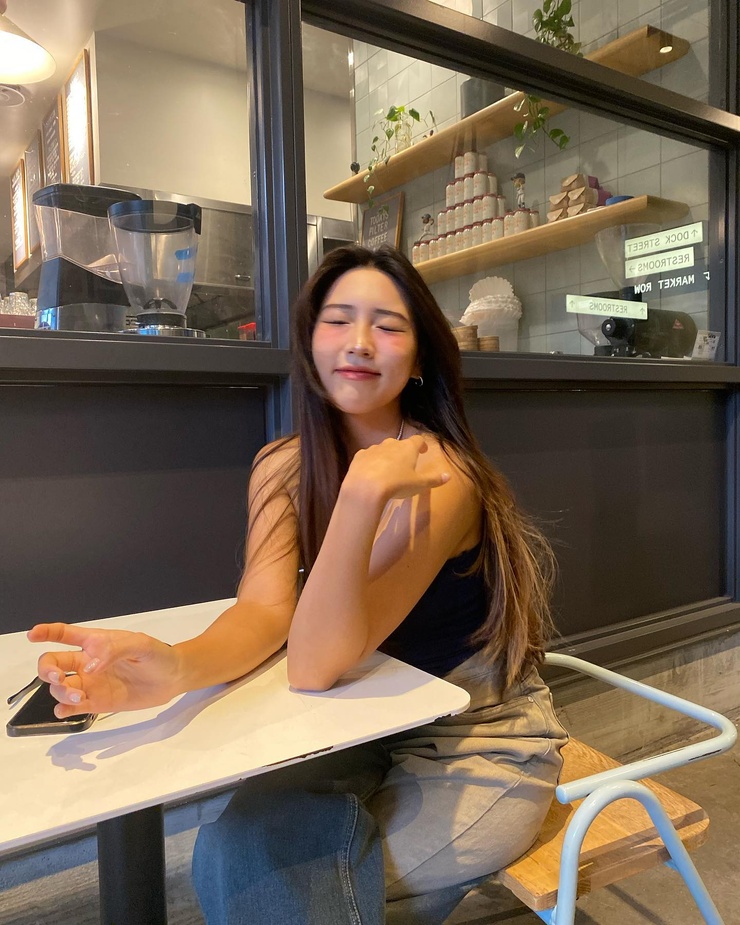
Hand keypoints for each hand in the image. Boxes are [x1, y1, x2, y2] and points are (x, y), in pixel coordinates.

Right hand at [26, 623, 181, 717]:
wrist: (173, 678)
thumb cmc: (157, 655)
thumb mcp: (139, 645)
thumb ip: (113, 651)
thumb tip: (89, 668)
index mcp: (95, 642)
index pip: (65, 634)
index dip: (46, 632)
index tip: (33, 635)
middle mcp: (86, 663)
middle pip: (52, 664)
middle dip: (47, 670)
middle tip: (59, 678)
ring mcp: (90, 684)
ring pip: (59, 688)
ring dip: (60, 692)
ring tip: (77, 696)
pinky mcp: (97, 703)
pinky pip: (71, 707)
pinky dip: (63, 710)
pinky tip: (66, 710)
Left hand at [344, 435, 449, 503]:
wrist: (366, 487)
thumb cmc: (398, 484)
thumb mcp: (419, 484)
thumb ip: (434, 479)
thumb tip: (448, 476)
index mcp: (408, 448)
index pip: (418, 440)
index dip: (421, 445)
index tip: (423, 451)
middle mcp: (391, 443)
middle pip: (399, 444)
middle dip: (403, 452)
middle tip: (405, 464)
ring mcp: (373, 448)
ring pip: (382, 449)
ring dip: (386, 457)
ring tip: (387, 471)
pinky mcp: (359, 456)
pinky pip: (368, 456)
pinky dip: (371, 462)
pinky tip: (370, 473)